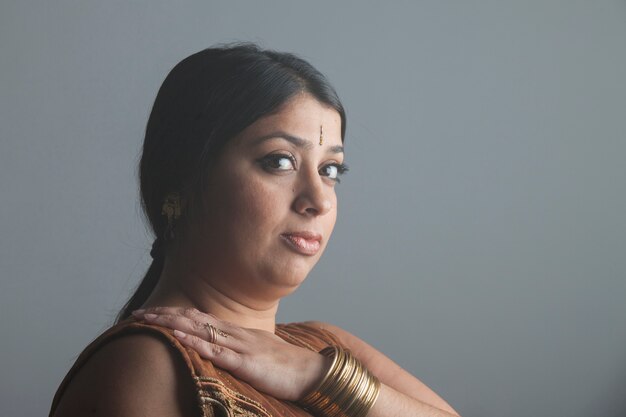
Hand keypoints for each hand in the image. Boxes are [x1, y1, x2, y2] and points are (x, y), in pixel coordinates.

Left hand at [132, 307, 330, 400]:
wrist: (311, 372)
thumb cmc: (284, 366)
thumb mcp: (256, 353)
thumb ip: (237, 349)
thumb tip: (219, 350)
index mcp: (236, 332)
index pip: (199, 318)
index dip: (174, 314)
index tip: (151, 312)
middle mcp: (235, 333)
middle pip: (194, 319)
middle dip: (165, 314)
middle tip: (138, 312)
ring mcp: (240, 346)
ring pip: (200, 330)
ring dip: (173, 323)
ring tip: (150, 318)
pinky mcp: (246, 363)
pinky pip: (216, 351)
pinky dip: (195, 342)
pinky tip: (179, 337)